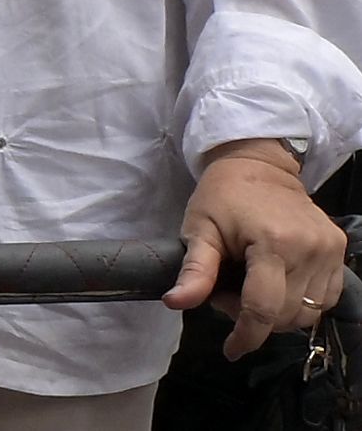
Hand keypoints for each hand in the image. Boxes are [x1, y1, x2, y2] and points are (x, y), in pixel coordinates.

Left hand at [168, 141, 348, 359]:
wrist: (260, 166)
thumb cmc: (223, 195)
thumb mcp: (199, 227)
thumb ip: (194, 270)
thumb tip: (174, 303)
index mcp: (274, 242)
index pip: (264, 307)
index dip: (246, 335)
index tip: (231, 350)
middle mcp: (310, 249)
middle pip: (286, 314)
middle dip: (253, 318)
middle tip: (226, 294)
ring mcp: (330, 251)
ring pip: (308, 313)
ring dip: (277, 314)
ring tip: (249, 287)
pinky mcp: (340, 251)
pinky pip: (324, 299)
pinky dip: (299, 304)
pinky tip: (275, 286)